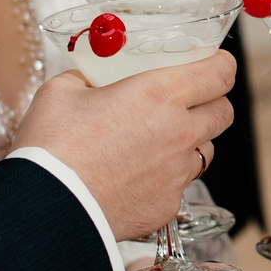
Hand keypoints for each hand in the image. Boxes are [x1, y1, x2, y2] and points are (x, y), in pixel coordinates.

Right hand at [12, 55, 234, 238]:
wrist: (46, 207)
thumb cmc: (51, 147)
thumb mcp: (61, 91)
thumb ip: (87, 78)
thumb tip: (92, 79)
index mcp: (160, 95)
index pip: (221, 73)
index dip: (220, 64)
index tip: (212, 62)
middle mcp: (179, 133)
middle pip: (224, 112)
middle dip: (211, 102)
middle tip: (187, 100)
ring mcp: (177, 173)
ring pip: (206, 151)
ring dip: (190, 142)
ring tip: (156, 141)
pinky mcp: (168, 205)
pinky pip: (180, 184)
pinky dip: (167, 177)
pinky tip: (136, 176)